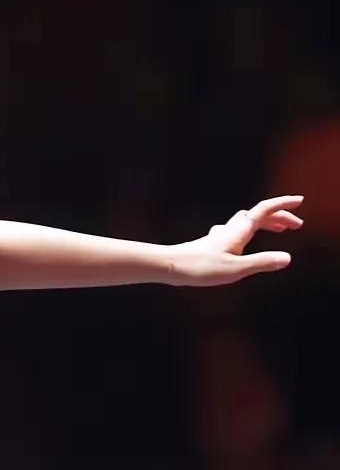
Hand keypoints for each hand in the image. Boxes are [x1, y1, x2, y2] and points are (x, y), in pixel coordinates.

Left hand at [166, 195, 303, 286]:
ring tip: (279, 230)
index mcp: (238, 232)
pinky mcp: (212, 244)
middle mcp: (230, 230)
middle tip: (296, 224)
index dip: (282, 204)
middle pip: (257, 215)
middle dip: (279, 216)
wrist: (168, 266)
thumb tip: (286, 258)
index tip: (300, 201)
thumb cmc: (199, 268)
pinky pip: (236, 230)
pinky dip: (249, 231)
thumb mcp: (235, 269)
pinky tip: (244, 241)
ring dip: (265, 223)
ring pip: (246, 222)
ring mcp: (220, 236)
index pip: (263, 211)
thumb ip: (261, 263)